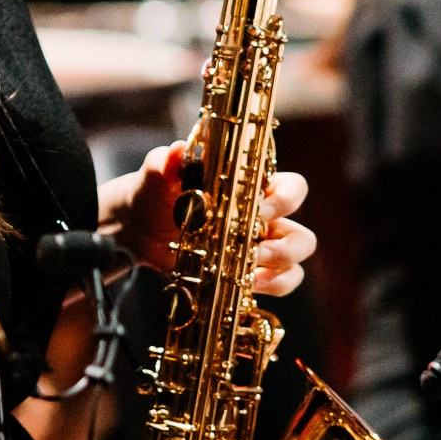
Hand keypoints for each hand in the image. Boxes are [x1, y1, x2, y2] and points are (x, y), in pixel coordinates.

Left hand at [103, 141, 315, 295]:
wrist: (138, 228)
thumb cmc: (156, 193)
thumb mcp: (158, 175)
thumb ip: (166, 163)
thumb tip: (177, 151)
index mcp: (252, 188)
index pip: (293, 188)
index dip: (287, 200)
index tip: (261, 210)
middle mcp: (263, 220)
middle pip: (301, 234)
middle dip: (288, 246)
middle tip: (256, 249)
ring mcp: (256, 249)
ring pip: (294, 262)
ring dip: (280, 269)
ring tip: (250, 273)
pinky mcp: (245, 274)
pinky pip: (277, 284)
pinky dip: (271, 287)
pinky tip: (247, 286)